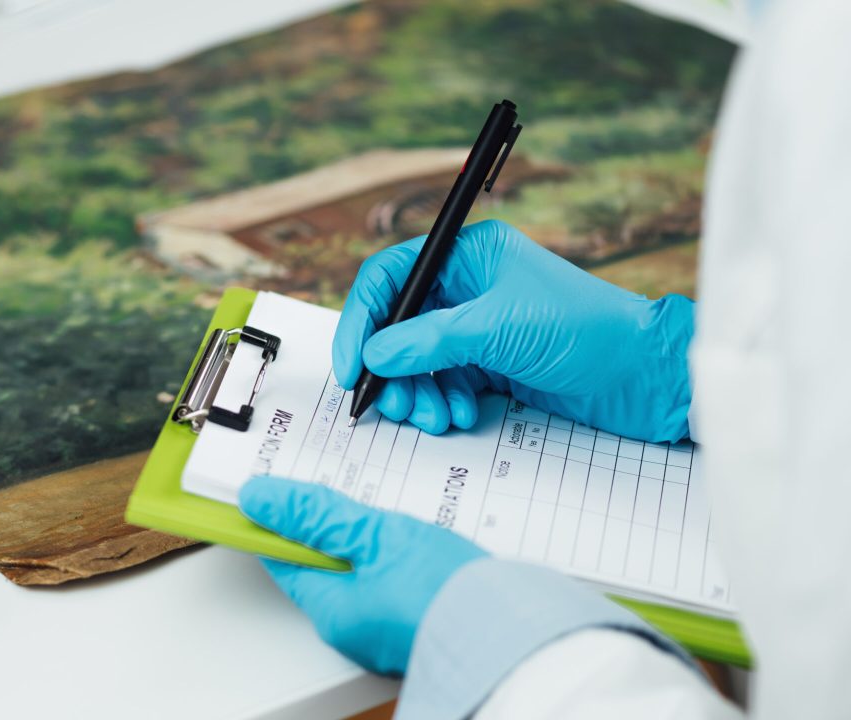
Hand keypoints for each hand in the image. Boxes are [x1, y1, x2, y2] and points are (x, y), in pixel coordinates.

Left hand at [239, 475, 486, 675]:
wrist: (520, 636)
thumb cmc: (449, 594)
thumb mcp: (375, 536)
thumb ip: (315, 515)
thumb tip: (260, 499)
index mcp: (331, 609)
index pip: (282, 556)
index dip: (278, 518)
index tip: (282, 489)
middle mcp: (353, 626)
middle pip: (321, 561)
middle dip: (330, 523)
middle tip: (347, 492)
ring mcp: (385, 626)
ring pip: (360, 568)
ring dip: (367, 536)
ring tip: (387, 514)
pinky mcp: (416, 619)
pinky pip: (391, 580)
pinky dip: (395, 554)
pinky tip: (413, 538)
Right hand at [333, 220, 694, 442]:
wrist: (646, 376)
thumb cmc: (587, 331)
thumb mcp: (497, 330)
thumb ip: (427, 341)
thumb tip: (374, 353)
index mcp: (467, 255)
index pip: (390, 278)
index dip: (362, 321)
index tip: (351, 366)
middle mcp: (468, 286)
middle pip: (398, 325)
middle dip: (389, 368)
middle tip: (388, 404)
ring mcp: (478, 326)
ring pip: (418, 360)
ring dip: (415, 392)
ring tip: (429, 416)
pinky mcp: (492, 363)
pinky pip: (444, 382)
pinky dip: (442, 401)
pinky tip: (458, 415)